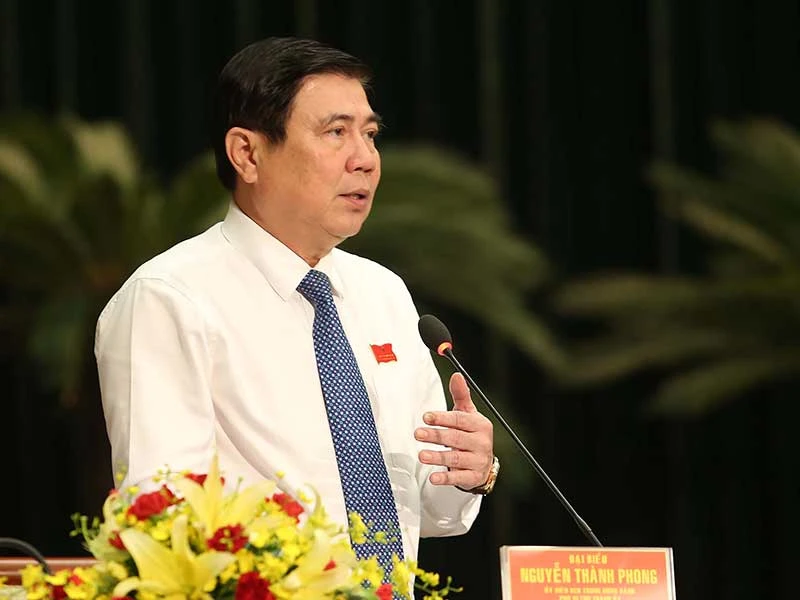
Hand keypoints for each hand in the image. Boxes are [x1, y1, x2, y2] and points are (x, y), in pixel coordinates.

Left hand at [414, 372, 493, 488]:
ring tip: (422, 455)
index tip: (426, 417)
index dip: (442, 418)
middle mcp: (481, 443)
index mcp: (480, 425)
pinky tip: (433, 477)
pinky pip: (459, 478)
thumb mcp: (468, 414)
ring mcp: (478, 461)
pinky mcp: (473, 477)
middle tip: (418, 434)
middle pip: (456, 438)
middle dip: (436, 436)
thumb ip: (461, 396)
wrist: (484, 463)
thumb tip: (456, 375)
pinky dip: (446, 479)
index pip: (460, 420)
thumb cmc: (471, 434)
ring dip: (438, 457)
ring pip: (456, 459)